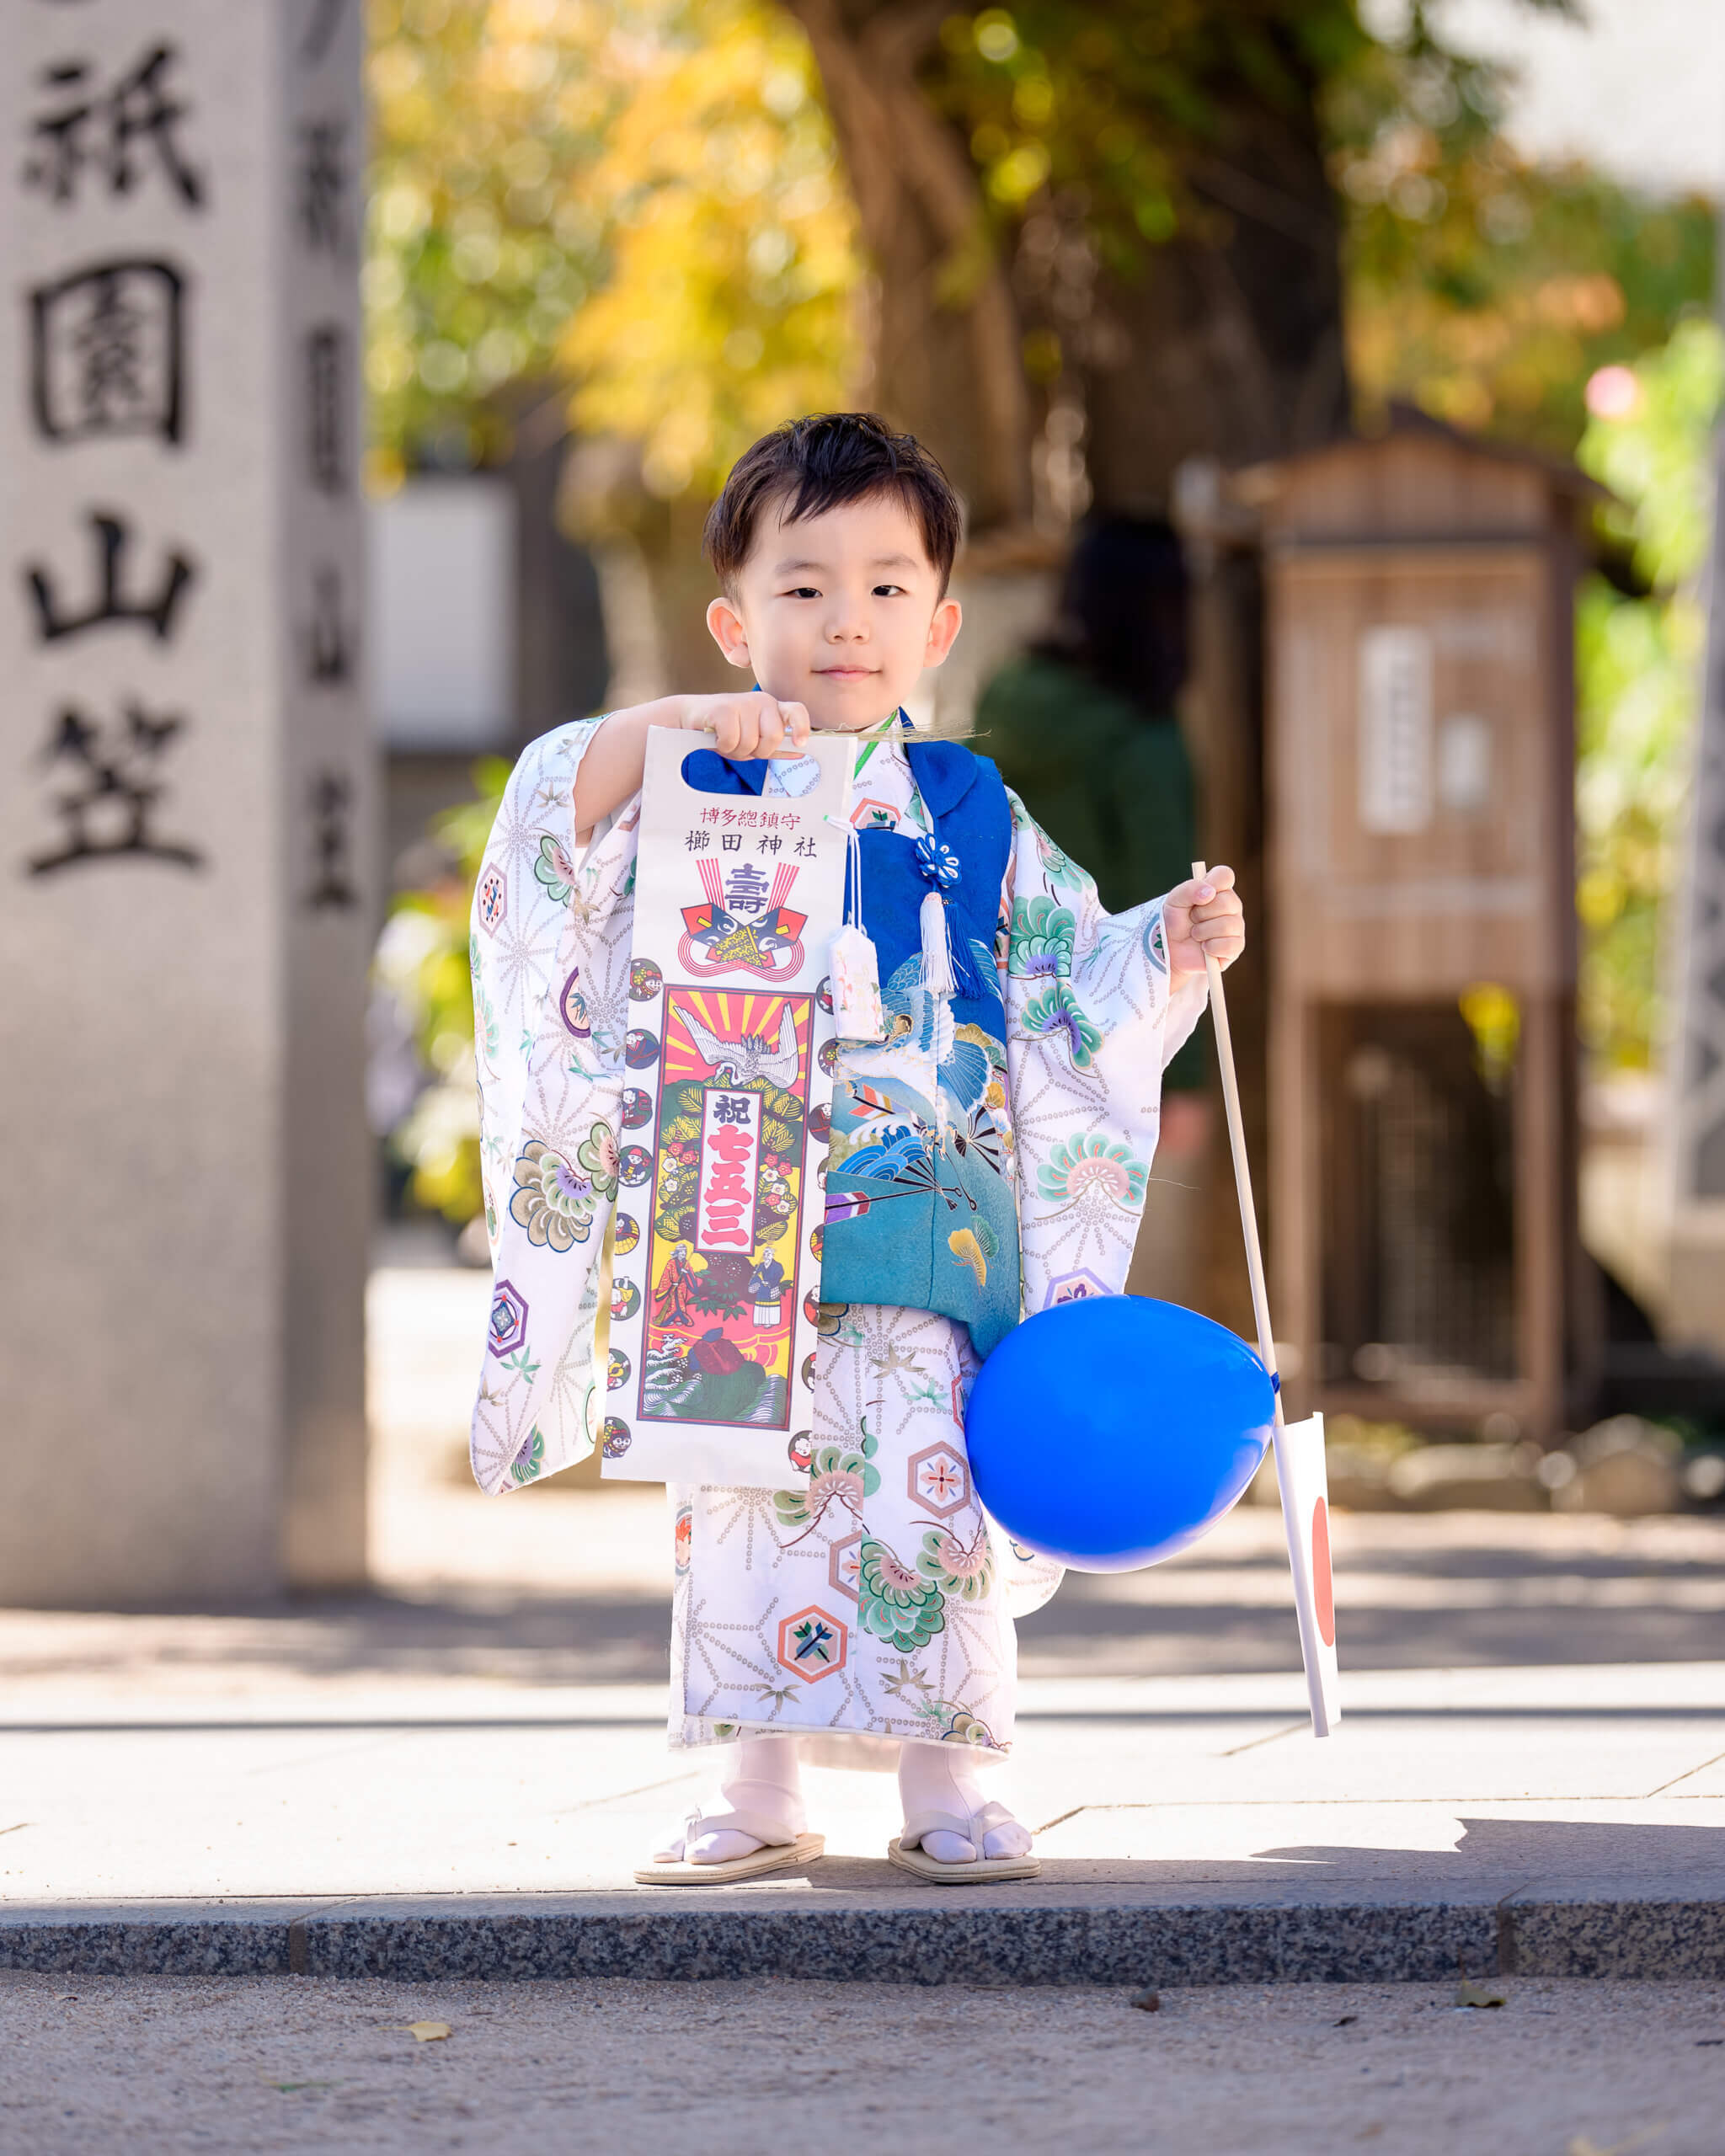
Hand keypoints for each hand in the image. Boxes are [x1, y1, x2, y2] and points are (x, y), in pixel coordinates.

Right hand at [678, 692, 810, 759]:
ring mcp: (743, 702)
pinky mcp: (724, 707)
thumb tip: (800, 752)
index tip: (800, 743)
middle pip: (773, 736)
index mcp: (772, 708)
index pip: (797, 711)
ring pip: (750, 743)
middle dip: (757, 751)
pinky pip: (731, 740)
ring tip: (725, 740)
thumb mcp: (753, 740)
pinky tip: (715, 737)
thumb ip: (775, 746)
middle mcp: (761, 701)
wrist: (689, 717)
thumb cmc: (724, 731)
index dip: (802, 727)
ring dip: (735, 751)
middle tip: (742, 746)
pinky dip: (722, 746)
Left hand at [1164, 865, 1243, 979]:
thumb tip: (1209, 892)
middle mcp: (1231, 905)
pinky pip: (1229, 945)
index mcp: (1217, 888)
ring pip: (1227, 925)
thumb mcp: (1174, 901)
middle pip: (1227, 901)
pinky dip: (1211, 947)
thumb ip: (1188, 890)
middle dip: (1201, 913)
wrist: (1171, 950)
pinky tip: (1204, 947)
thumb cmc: (1174, 922)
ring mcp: (1236, 925)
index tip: (1200, 896)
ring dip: (1203, 932)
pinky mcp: (1236, 946)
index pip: (1225, 875)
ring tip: (1195, 934)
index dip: (1213, 883)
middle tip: (1192, 919)